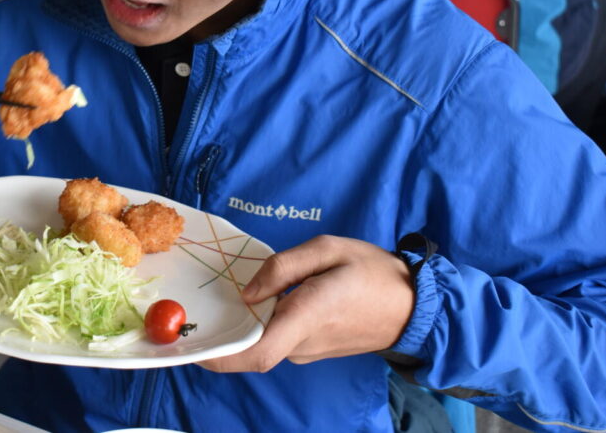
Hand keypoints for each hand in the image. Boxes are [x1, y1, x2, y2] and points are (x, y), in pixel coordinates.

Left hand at [198, 235, 414, 372]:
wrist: (414, 306)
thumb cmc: (373, 271)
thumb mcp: (328, 249)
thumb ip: (283, 267)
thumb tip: (247, 293)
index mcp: (308, 315)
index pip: (258, 352)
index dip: (221, 356)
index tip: (192, 347)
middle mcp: (304, 341)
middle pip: (251, 350)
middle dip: (221, 337)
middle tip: (192, 316)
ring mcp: (308, 350)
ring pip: (263, 344)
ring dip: (241, 328)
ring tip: (223, 301)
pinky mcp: (312, 349)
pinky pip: (277, 340)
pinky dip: (260, 326)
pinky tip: (256, 303)